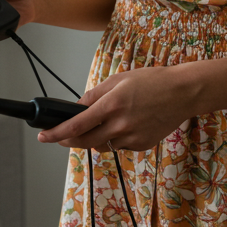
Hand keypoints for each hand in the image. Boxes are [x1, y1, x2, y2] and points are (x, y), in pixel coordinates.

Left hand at [36, 66, 197, 151]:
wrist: (183, 93)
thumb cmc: (151, 82)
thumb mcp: (117, 80)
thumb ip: (94, 95)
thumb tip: (76, 108)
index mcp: (112, 104)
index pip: (77, 124)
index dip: (57, 133)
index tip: (43, 136)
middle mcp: (121, 124)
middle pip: (85, 141)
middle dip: (68, 141)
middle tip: (60, 137)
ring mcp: (133, 137)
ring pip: (102, 145)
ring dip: (93, 138)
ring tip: (101, 123)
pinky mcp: (142, 145)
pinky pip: (119, 146)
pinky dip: (114, 138)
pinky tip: (123, 125)